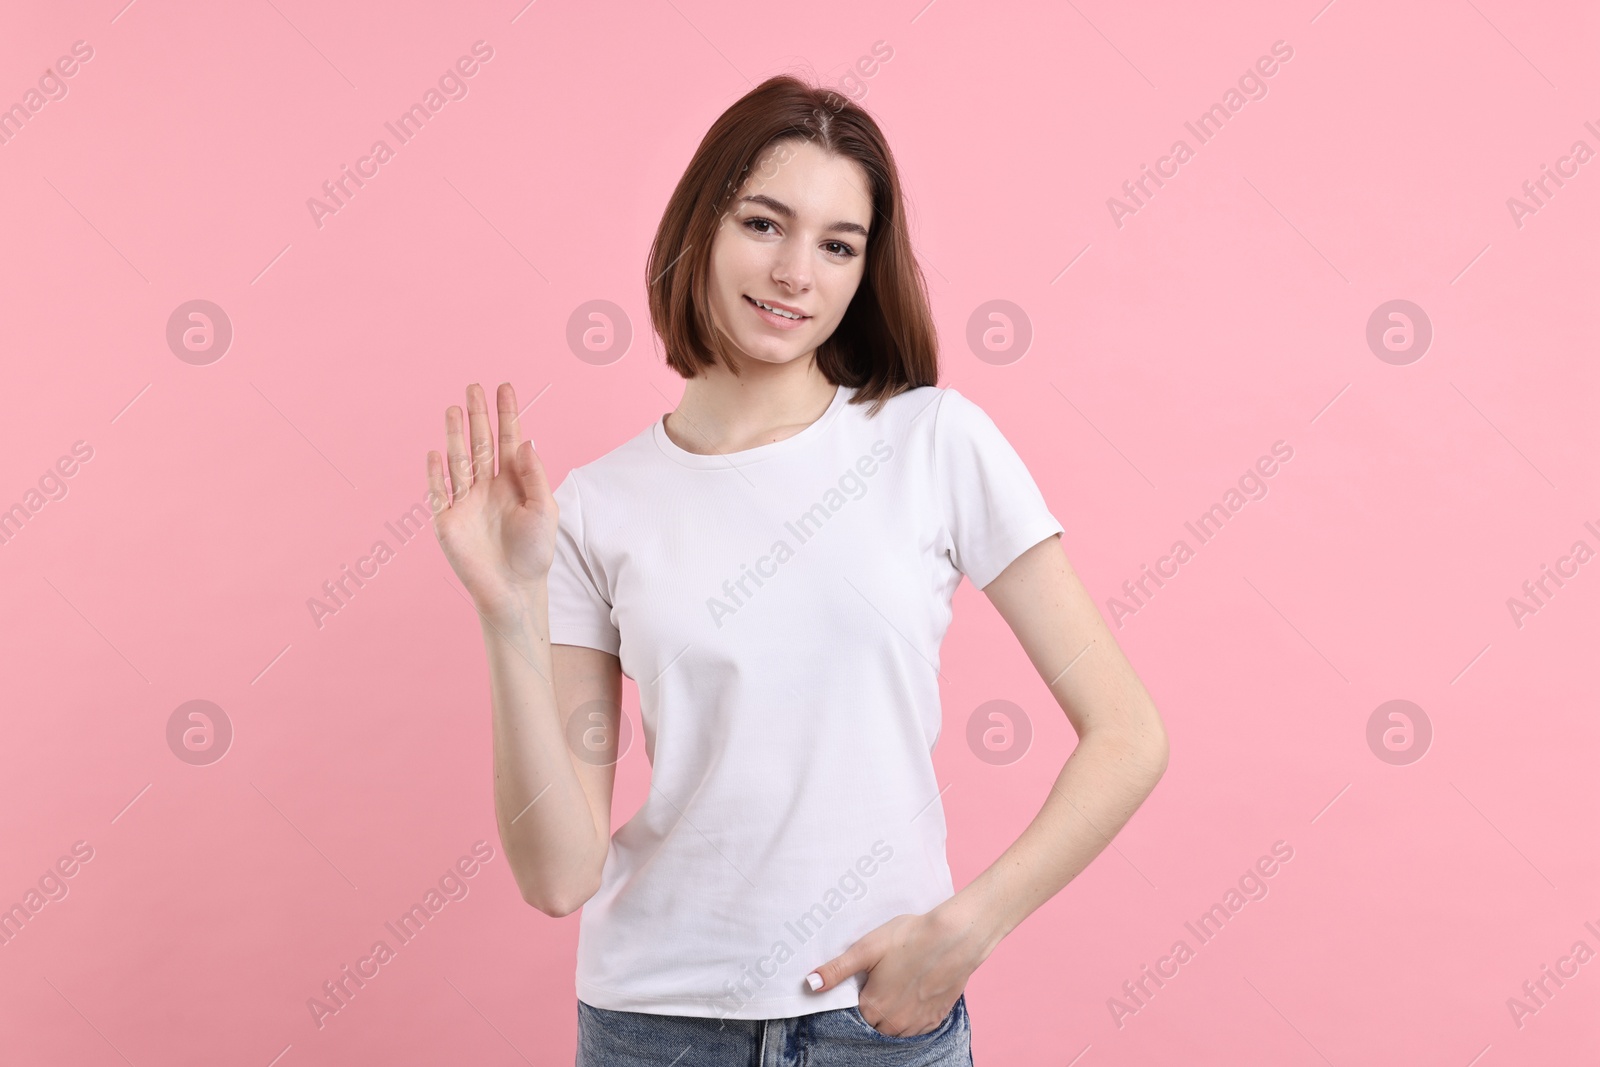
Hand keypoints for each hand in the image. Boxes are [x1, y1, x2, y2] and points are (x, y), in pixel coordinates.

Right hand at [426, 382, 555, 625]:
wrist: (514, 588)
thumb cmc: (534, 551)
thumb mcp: (544, 509)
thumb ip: (534, 475)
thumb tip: (524, 440)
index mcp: (512, 482)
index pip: (507, 439)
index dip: (506, 414)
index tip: (504, 387)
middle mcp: (487, 487)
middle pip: (480, 443)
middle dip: (478, 415)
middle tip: (474, 387)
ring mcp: (465, 502)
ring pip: (459, 460)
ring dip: (456, 435)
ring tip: (454, 408)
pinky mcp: (448, 520)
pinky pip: (439, 491)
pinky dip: (436, 473)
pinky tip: (436, 452)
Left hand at [804, 906, 988, 1036]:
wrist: (955, 937)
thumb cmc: (910, 937)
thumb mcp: (866, 948)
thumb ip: (837, 970)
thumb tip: (809, 985)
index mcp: (873, 1006)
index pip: (852, 1016)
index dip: (856, 999)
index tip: (862, 983)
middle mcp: (894, 1022)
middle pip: (873, 1025)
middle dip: (872, 1009)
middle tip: (880, 982)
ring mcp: (917, 1024)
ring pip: (894, 1030)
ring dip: (891, 1016)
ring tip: (896, 988)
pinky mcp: (936, 1019)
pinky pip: (916, 1029)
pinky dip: (910, 1018)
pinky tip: (912, 996)